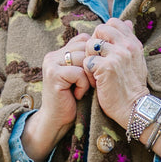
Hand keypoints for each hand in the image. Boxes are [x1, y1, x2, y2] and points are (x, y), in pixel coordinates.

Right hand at [20, 34, 94, 161]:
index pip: (83, 40)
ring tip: (83, 90)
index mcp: (59, 52)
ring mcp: (51, 64)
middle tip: (90, 84)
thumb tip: (109, 43)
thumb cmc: (74, 99)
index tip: (93, 73)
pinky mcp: (53, 74)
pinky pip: (78, 72)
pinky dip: (83, 85)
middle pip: (85, 48)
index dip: (93, 55)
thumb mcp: (82, 76)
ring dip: (88, 77)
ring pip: (83, 60)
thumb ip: (87, 59)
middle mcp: (53, 55)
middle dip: (93, 67)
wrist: (58, 121)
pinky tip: (77, 95)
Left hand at [84, 17, 149, 129]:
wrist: (134, 107)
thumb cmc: (132, 85)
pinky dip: (88, 73)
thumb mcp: (136, 59)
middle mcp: (126, 46)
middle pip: (100, 30)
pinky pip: (87, 61)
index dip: (103, 33)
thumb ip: (129, 40)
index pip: (114, 22)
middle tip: (96, 59)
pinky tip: (95, 81)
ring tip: (96, 72)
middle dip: (93, 43)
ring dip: (89, 59)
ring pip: (90, 45)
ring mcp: (117, 56)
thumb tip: (127, 22)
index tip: (103, 49)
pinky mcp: (106, 68)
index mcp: (133, 43)